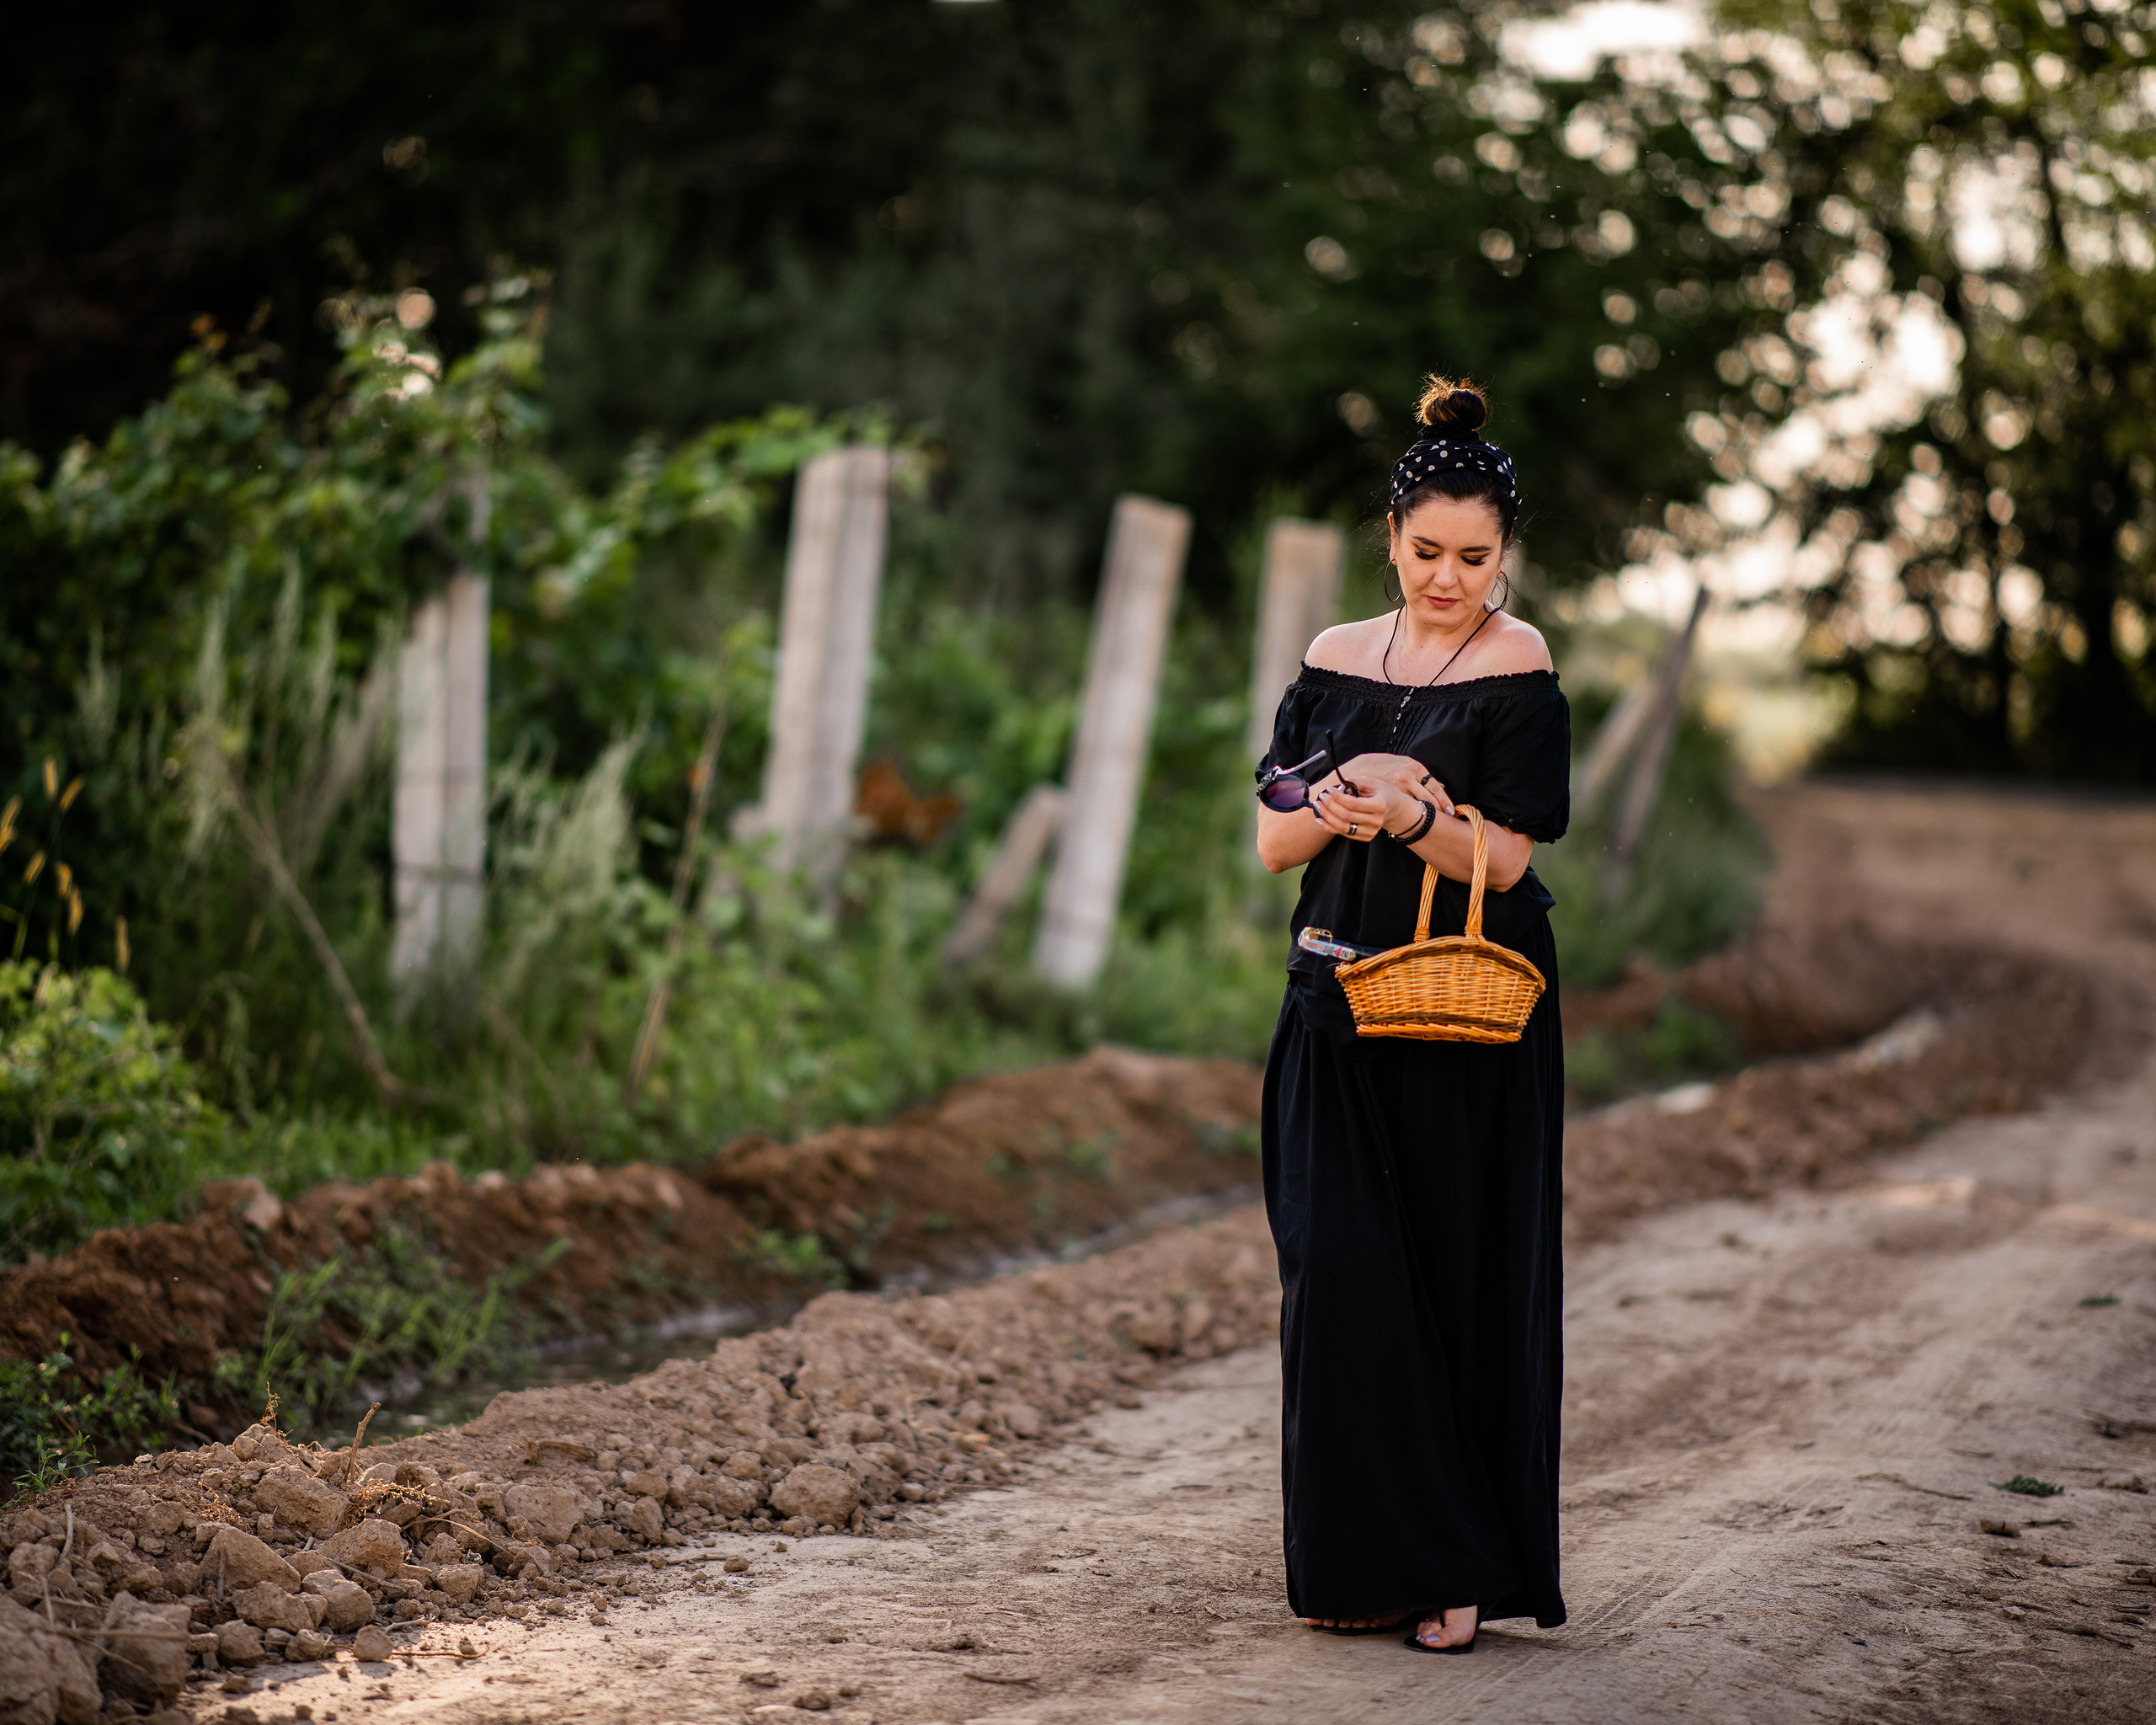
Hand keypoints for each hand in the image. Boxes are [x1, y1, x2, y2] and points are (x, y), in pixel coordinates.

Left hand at [1311, 770, 1411, 842]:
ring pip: (1343, 827)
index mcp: (1379, 805)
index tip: (1329, 789)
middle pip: (1346, 816)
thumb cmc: (1379, 792)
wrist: (1392, 807)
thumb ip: (1354, 782)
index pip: (1354, 804)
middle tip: (1321, 796)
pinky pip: (1343, 833)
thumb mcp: (1370, 782)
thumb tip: (1338, 787)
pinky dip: (1329, 826)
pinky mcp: (1365, 837)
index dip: (1338, 797)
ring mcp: (1371, 831)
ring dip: (1327, 816)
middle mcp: (1376, 821)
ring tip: (1318, 806)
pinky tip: (1320, 818)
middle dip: (1330, 805)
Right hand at [1338, 752, 1453, 817]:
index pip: (1435, 787)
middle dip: (1439, 811)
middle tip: (1447, 820)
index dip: (1445, 801)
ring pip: (1419, 805)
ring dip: (1427, 815)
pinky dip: (1413, 816)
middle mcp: (1408, 776)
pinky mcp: (1389, 797)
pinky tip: (1417, 822)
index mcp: (1413, 767)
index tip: (1451, 811)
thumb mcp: (1399, 763)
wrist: (1354, 772)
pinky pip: (1405, 809)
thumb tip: (1439, 784)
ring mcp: (1398, 788)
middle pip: (1430, 798)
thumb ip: (1417, 773)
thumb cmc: (1376, 766)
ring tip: (1436, 824)